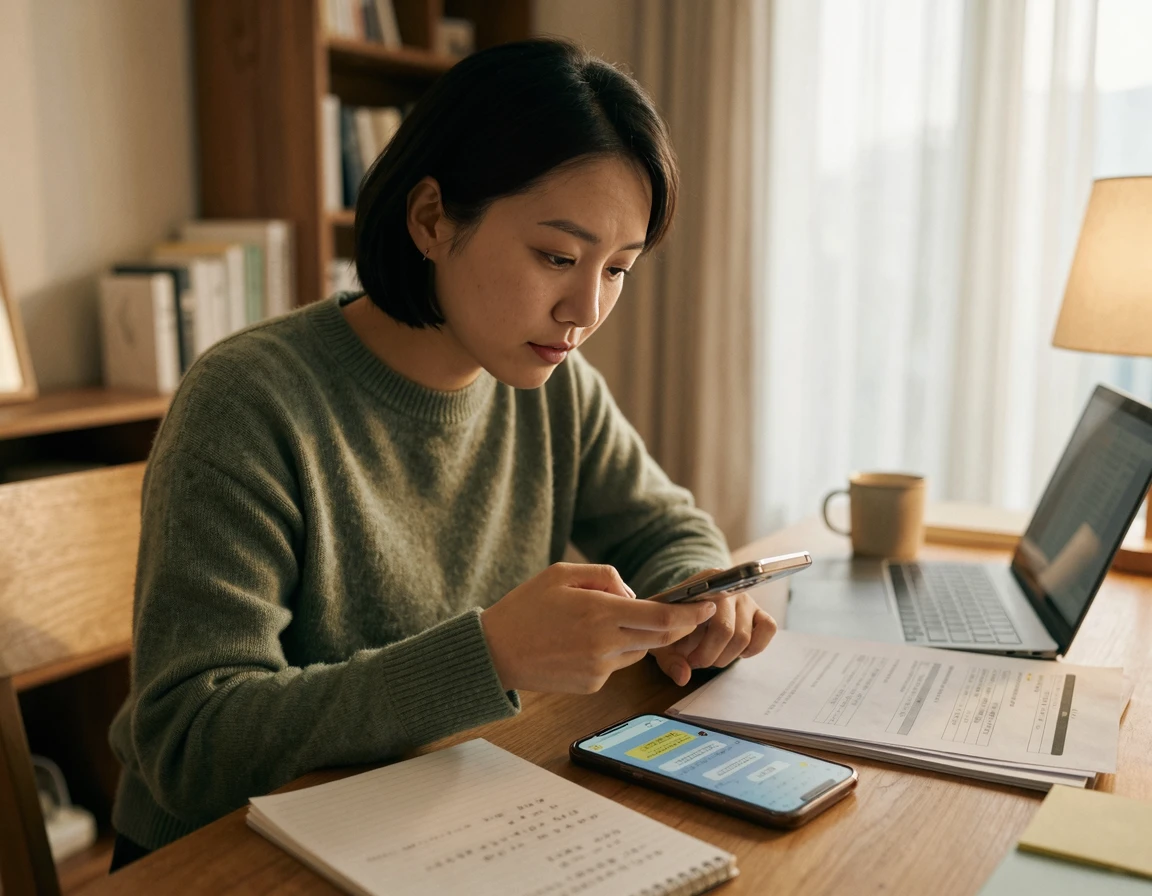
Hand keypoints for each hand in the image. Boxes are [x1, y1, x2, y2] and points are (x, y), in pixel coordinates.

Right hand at [480, 563, 716, 693]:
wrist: (494, 653)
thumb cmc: (525, 608)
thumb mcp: (561, 573)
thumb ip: (605, 576)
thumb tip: (634, 595)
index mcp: (598, 612)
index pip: (661, 618)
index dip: (691, 613)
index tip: (709, 605)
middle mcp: (603, 644)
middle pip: (660, 638)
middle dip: (681, 627)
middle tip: (692, 613)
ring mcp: (599, 669)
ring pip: (639, 651)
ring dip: (641, 637)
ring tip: (611, 622)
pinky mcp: (592, 685)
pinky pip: (617, 665)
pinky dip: (615, 651)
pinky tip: (585, 642)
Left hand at [650, 569, 777, 685]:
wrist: (684, 610)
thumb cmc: (673, 624)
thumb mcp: (663, 639)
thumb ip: (669, 659)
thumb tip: (684, 677)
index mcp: (703, 584)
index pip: (707, 615)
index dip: (698, 645)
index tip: (689, 657)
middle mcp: (728, 588)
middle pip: (726, 630)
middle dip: (710, 655)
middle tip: (696, 661)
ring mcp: (746, 599)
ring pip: (744, 636)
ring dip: (726, 656)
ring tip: (710, 657)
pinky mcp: (759, 612)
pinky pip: (768, 628)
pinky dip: (754, 647)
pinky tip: (737, 653)